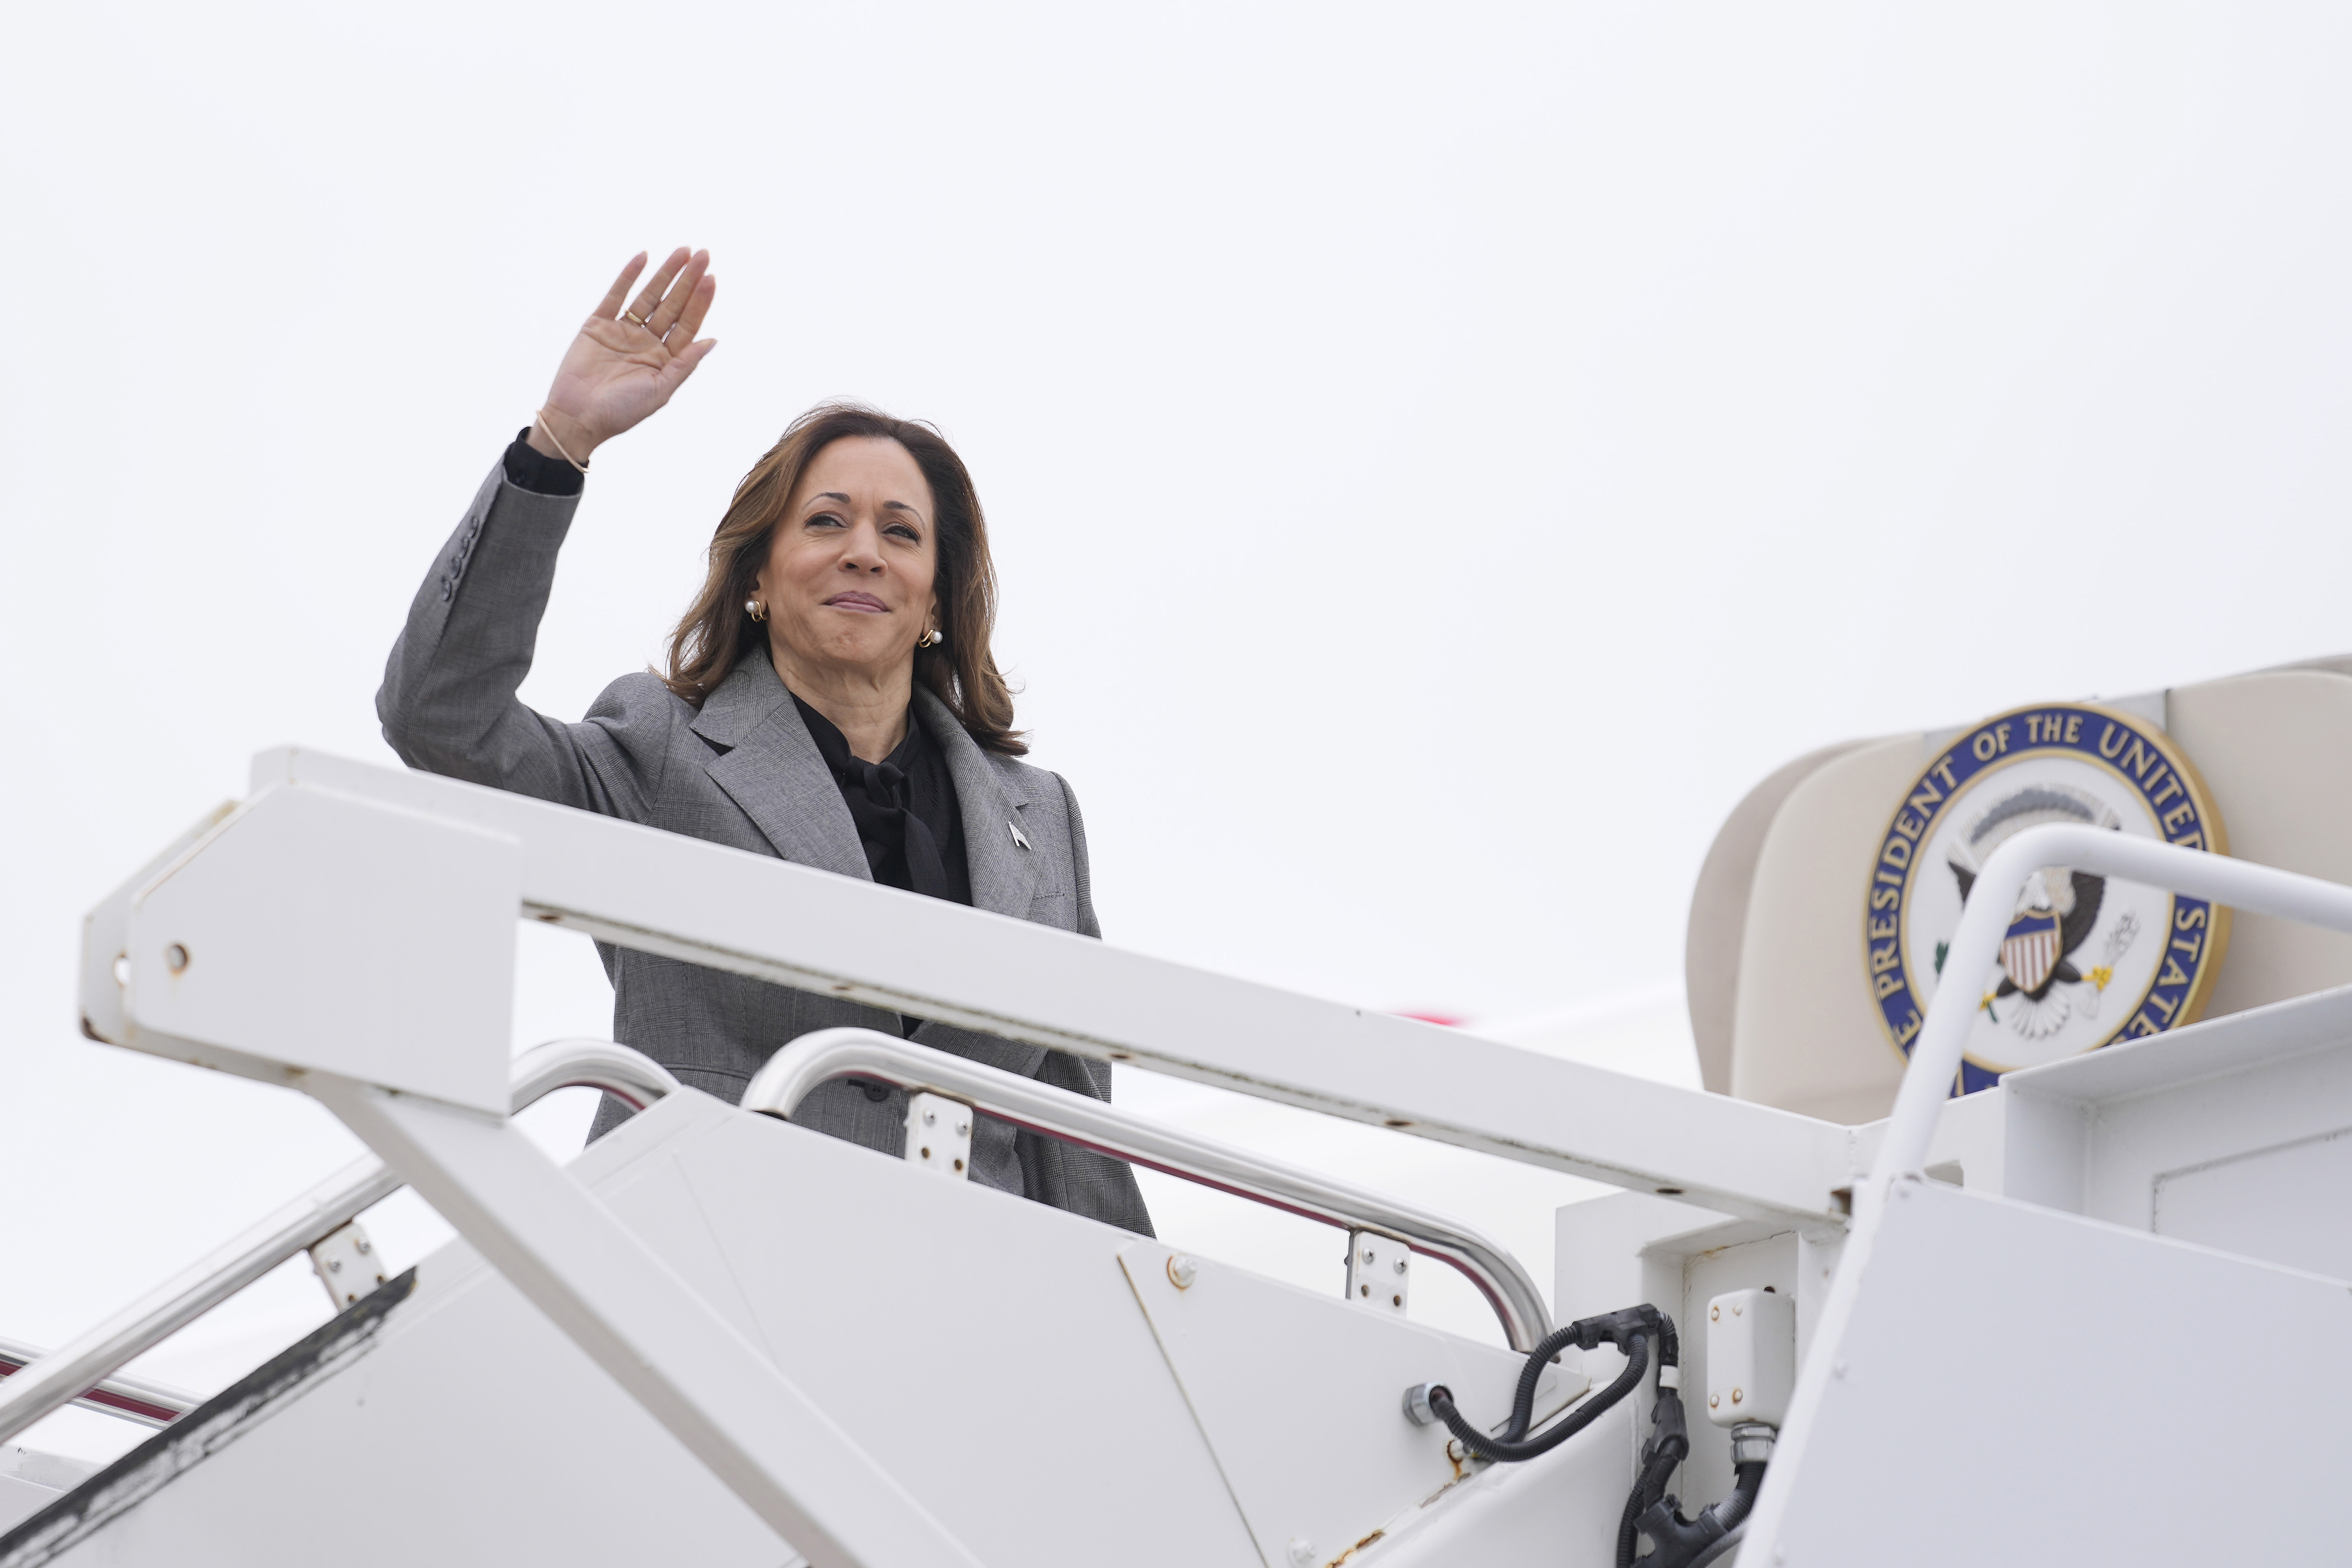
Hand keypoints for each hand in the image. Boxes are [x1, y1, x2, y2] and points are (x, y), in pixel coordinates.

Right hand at [530, 248, 717, 464]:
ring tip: (682, 252)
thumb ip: (685, 364)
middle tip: (703, 255)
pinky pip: (615, 295)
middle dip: (688, 280)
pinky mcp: (598, 324)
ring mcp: (623, 331)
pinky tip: (643, 258)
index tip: (711, 278)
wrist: (577, 417)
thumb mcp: (660, 390)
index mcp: (665, 359)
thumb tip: (713, 340)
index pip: (687, 324)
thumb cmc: (621, 411)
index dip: (699, 302)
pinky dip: (628, 276)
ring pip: (648, 295)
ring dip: (665, 273)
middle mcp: (647, 342)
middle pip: (672, 305)